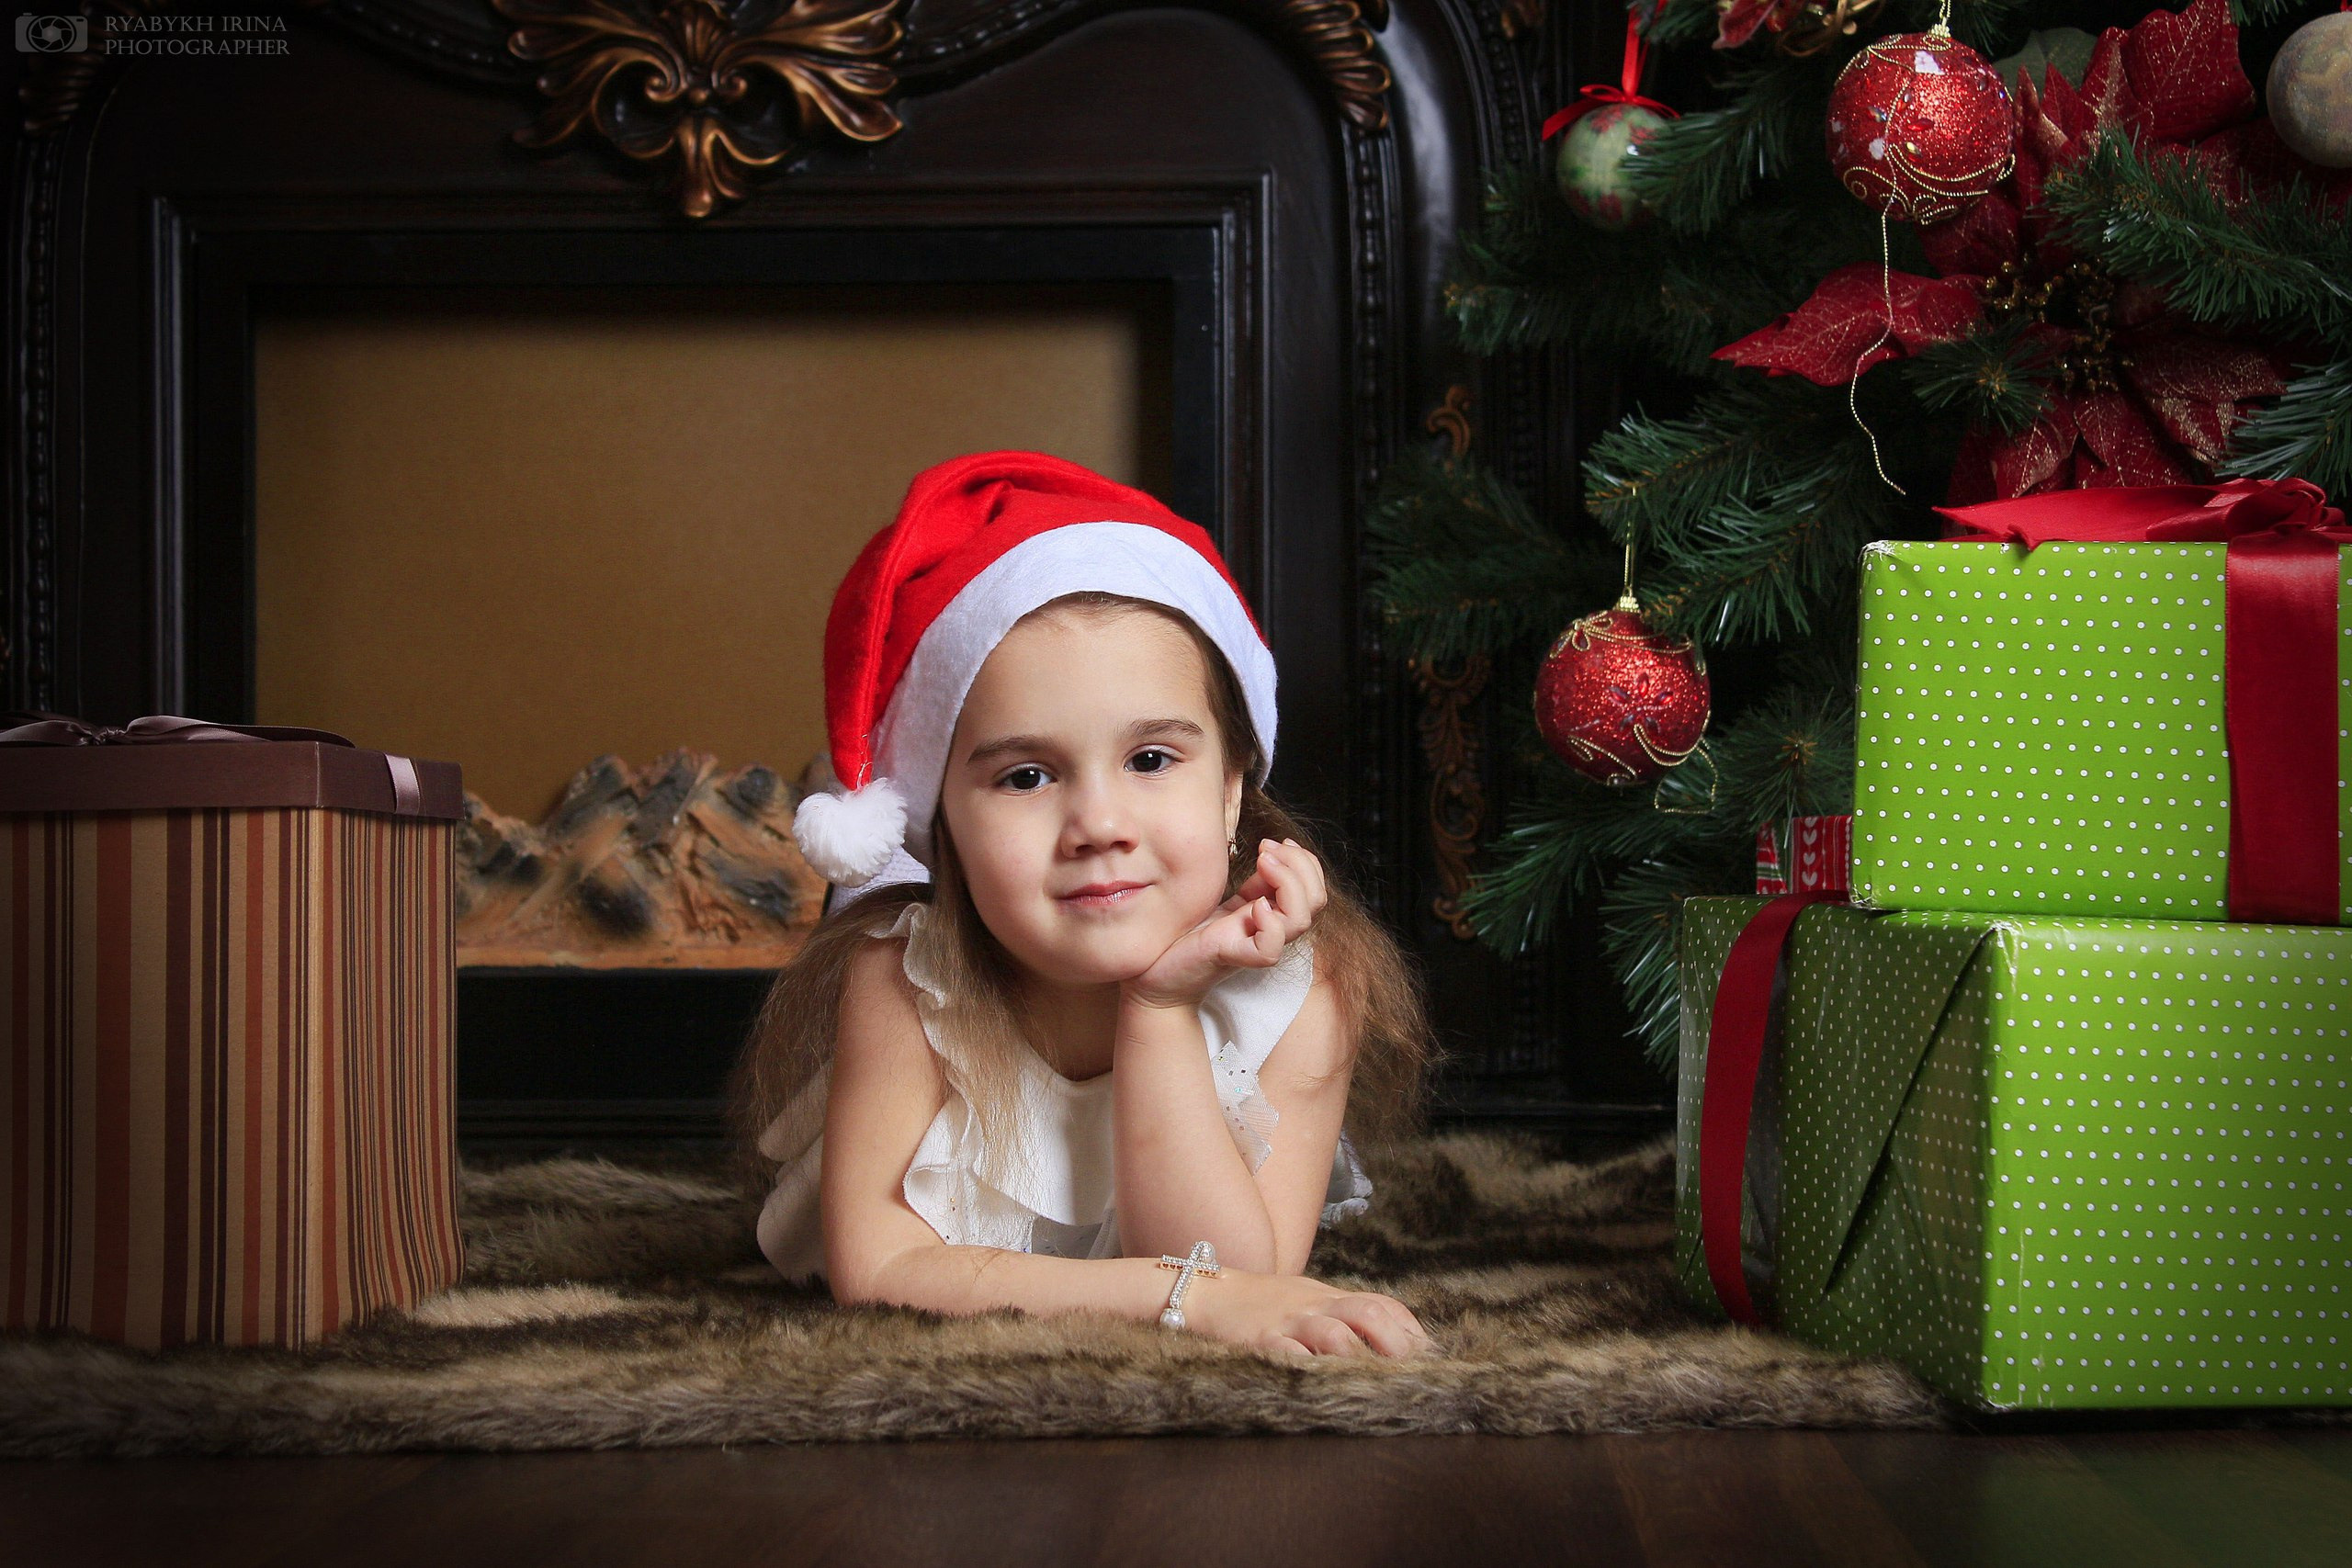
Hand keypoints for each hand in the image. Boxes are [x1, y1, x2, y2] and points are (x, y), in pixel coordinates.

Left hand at [1123, 839, 1328, 1010]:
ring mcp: (1255, 945)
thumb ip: (1253, 883)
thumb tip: (1271, 854)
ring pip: (1301, 920)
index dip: (1305, 861)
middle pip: (1316, 900)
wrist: (1156, 972)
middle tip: (1267, 848)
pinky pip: (1270, 948)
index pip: (1313, 888)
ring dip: (1289, 883)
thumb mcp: (1225, 899)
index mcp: (1271, 912)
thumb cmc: (1187, 935)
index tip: (1277, 842)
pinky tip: (1253, 906)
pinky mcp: (1235, 958)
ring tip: (1262, 863)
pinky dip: (1270, 923)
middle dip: (1300, 864)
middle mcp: (1269, 928)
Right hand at [1180, 1266, 1432, 1358]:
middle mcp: (1315, 1306)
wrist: (1207, 1294)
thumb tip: (1387, 1342)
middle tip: (1413, 1373)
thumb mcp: (1307, 1299)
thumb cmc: (1262, 1304)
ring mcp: (1289, 1322)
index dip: (1410, 1329)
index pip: (1383, 1304)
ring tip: (1377, 1383)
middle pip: (1369, 1313)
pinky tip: (1326, 1384)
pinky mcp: (1263, 1341)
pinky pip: (1291, 1355)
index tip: (1428, 1356)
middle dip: (1398, 1343)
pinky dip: (1313, 1369)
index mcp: (1329, 1296)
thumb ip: (1341, 1315)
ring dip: (1362, 1358)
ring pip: (1335, 1334)